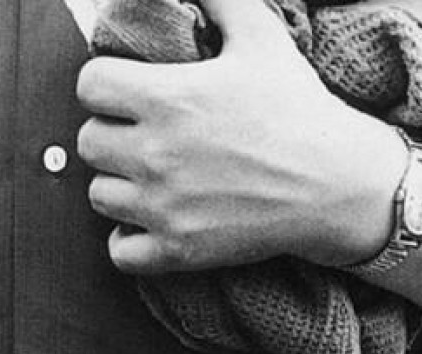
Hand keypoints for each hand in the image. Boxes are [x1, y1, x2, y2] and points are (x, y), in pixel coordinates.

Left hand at [75, 0, 399, 273]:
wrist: (332, 183)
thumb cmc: (295, 107)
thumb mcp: (258, 34)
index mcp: (167, 98)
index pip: (90, 86)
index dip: (105, 83)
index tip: (127, 89)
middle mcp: (156, 154)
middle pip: (89, 142)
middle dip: (110, 132)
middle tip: (140, 132)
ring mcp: (164, 208)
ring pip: (99, 195)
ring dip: (118, 183)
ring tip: (150, 174)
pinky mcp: (177, 251)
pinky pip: (119, 251)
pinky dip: (128, 238)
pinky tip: (151, 219)